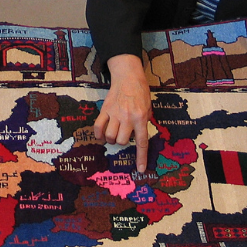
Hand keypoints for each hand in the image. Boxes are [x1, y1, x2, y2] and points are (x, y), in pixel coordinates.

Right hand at [93, 53, 152, 172]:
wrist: (128, 76)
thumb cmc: (140, 92)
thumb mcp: (148, 107)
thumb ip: (144, 122)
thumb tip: (139, 137)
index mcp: (140, 117)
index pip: (141, 142)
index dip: (141, 158)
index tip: (141, 170)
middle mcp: (127, 117)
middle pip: (121, 141)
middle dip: (122, 142)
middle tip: (124, 135)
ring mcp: (114, 114)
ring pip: (110, 136)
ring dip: (111, 139)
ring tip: (114, 134)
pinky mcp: (104, 110)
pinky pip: (98, 127)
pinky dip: (99, 134)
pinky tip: (101, 135)